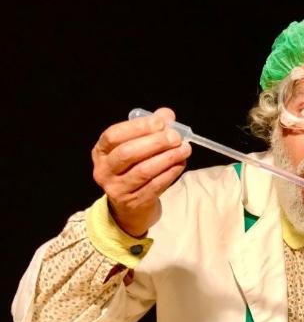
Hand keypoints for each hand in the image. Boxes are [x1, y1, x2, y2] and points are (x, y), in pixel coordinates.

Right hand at [91, 107, 190, 236]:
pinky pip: (155, 185)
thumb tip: (167, 114)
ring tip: (184, 149)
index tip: (160, 122)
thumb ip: (151, 129)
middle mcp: (104, 170)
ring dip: (167, 158)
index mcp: (101, 151)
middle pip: (127, 153)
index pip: (113, 136)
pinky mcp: (133, 202)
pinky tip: (181, 163)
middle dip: (155, 142)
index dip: (137, 127)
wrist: (130, 207)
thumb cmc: (134, 169)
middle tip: (176, 137)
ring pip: (143, 171)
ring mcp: (117, 189)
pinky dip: (171, 173)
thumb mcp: (136, 147)